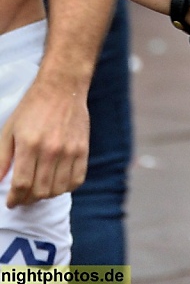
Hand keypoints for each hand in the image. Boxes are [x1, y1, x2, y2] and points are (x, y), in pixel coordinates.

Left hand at [0, 73, 88, 206]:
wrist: (62, 87)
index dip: (14, 199)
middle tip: (24, 197)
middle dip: (28, 200)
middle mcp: (50, 149)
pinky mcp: (83, 148)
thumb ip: (0, 159)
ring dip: (46, 195)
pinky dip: (66, 187)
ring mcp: (69, 150)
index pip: (21, 185)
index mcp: (29, 144)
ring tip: (40, 189)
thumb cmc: (33, 107)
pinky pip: (77, 180)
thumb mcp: (9, 130)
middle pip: (40, 191)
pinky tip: (58, 182)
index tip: (11, 202)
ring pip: (58, 189)